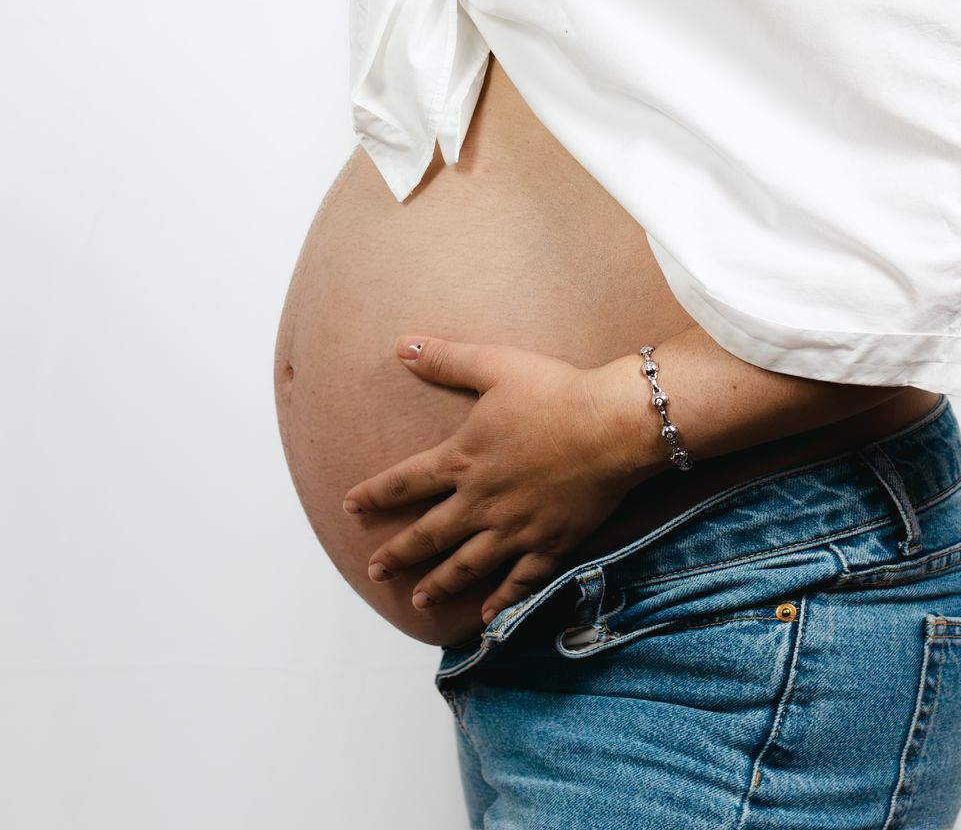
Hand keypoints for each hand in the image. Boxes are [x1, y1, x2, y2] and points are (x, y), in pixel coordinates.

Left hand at [343, 335, 653, 624]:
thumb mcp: (494, 365)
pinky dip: (501, 601)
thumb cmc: (554, 391)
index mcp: (462, 459)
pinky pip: (519, 582)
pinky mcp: (549, 545)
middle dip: (398, 554)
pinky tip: (487, 615)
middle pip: (429, 534)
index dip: (374, 495)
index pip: (405, 483)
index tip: (350, 508)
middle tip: (376, 571)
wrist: (610, 427)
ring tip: (419, 599)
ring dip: (439, 583)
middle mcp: (480, 502)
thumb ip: (445, 358)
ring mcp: (514, 529)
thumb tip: (400, 345)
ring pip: (466, 565)